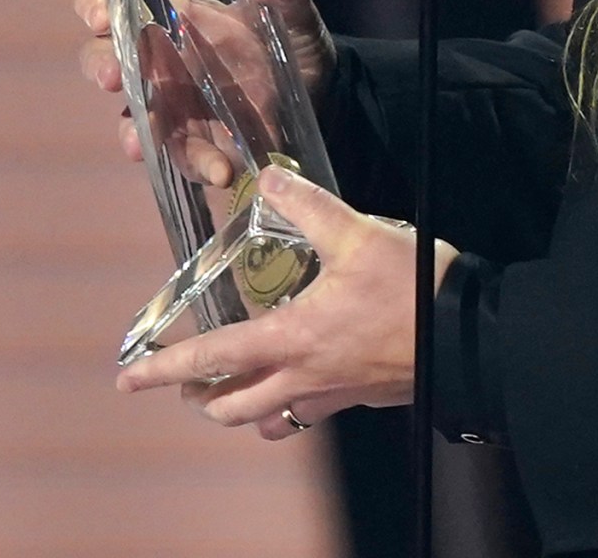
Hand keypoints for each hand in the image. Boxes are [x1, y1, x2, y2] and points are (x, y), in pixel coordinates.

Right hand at [75, 0, 337, 163]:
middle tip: (112, 76)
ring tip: (139, 140)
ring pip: (131, 114)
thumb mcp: (293, 10)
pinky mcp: (195, 141)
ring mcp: (171, 102)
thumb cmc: (292, 40)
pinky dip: (195, 162)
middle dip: (100, 64)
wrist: (322, 95)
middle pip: (104, 55)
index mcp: (172, 12)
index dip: (93, 0)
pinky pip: (181, 154)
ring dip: (131, 128)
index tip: (100, 14)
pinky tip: (216, 170)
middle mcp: (160, 56)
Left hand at [115, 165, 456, 438]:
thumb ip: (310, 205)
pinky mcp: (363, 396)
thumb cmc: (414, 287)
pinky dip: (291, 407)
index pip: (212, 357)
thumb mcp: (358, 234)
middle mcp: (305, 376)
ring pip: (270, 421)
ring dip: (242, 410)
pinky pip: (312, 414)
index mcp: (292, 338)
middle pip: (233, 406)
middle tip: (183, 381)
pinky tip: (300, 384)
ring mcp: (334, 393)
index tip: (127, 377)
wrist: (470, 333)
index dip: (163, 367)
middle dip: (200, 395)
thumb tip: (272, 176)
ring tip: (232, 393)